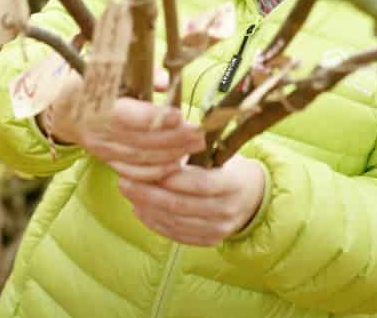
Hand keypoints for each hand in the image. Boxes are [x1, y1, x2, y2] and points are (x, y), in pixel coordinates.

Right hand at [44, 70, 204, 181]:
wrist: (64, 109)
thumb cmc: (90, 82)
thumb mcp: (106, 68)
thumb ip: (136, 73)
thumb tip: (165, 82)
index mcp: (94, 104)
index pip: (125, 116)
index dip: (152, 118)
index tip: (179, 115)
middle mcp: (97, 131)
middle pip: (139, 141)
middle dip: (173, 139)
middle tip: (200, 132)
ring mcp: (102, 150)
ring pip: (140, 158)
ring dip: (171, 154)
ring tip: (195, 145)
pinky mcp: (106, 161)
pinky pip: (133, 172)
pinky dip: (156, 171)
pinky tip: (176, 164)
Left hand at [117, 154, 265, 246]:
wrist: (251, 195)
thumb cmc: (228, 166)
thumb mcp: (219, 153)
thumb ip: (192, 150)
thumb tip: (159, 137)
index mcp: (233, 184)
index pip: (200, 184)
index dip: (172, 178)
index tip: (147, 167)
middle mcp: (227, 210)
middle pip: (181, 205)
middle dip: (148, 193)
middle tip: (124, 180)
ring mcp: (219, 229)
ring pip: (175, 222)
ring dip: (147, 208)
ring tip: (128, 192)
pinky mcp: (209, 240)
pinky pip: (177, 234)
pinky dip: (154, 222)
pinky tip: (139, 208)